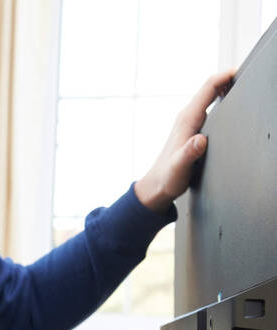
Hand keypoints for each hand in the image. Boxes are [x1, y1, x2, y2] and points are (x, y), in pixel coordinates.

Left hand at [134, 69, 235, 212]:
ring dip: (223, 87)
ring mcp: (188, 123)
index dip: (224, 76)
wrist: (157, 186)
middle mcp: (186, 118)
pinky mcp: (190, 130)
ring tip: (240, 84)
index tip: (239, 71)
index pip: (207, 89)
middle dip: (227, 79)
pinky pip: (207, 108)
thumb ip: (189, 153)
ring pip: (208, 97)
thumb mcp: (180, 166)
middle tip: (246, 75)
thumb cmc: (167, 177)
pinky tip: (227, 104)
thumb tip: (200, 140)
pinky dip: (218, 100)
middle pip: (209, 89)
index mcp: (186, 121)